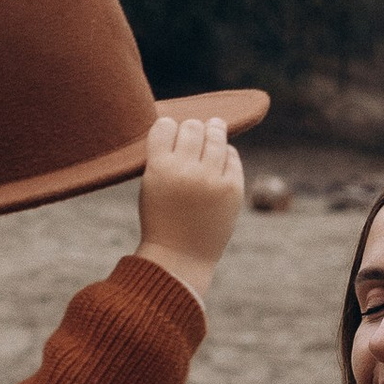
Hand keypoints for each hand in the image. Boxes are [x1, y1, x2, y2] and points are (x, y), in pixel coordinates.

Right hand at [135, 113, 243, 307]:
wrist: (180, 257)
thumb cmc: (161, 219)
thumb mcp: (151, 185)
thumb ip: (164, 157)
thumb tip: (190, 126)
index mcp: (159, 168)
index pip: (164, 126)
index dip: (168, 127)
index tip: (170, 131)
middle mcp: (186, 170)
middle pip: (192, 127)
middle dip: (191, 128)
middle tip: (193, 130)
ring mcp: (212, 179)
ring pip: (215, 136)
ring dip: (214, 130)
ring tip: (214, 127)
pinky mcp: (232, 189)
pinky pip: (232, 156)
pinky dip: (226, 153)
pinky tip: (221, 156)